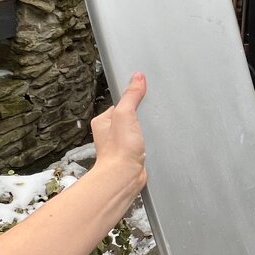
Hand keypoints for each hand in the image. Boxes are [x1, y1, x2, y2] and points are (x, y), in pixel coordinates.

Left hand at [90, 72, 146, 202]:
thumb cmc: (119, 150)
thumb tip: (137, 77)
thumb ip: (131, 95)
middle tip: (149, 116)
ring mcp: (120, 145)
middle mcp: (109, 133)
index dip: (133, 100)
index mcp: (103, 121)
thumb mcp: (125, 114)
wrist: (124, 177)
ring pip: (136, 131)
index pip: (121, 103)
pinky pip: (141, 143)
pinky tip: (152, 143)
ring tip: (150, 131)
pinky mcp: (131, 155)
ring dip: (145, 131)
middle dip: (140, 116)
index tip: (144, 97)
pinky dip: (148, 142)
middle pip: (129, 116)